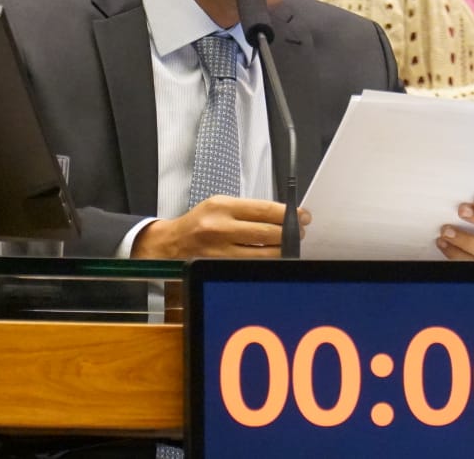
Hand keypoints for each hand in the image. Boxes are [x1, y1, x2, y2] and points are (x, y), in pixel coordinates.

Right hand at [130, 196, 310, 258]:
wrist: (169, 244)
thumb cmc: (199, 223)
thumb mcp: (220, 206)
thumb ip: (249, 210)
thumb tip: (283, 215)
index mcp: (222, 207)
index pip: (265, 210)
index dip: (289, 215)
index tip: (303, 216)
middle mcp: (220, 228)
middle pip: (268, 234)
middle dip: (290, 234)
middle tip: (300, 233)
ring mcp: (219, 251)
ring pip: (264, 255)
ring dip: (282, 251)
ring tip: (288, 246)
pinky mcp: (219, 267)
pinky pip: (251, 266)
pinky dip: (266, 262)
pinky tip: (272, 258)